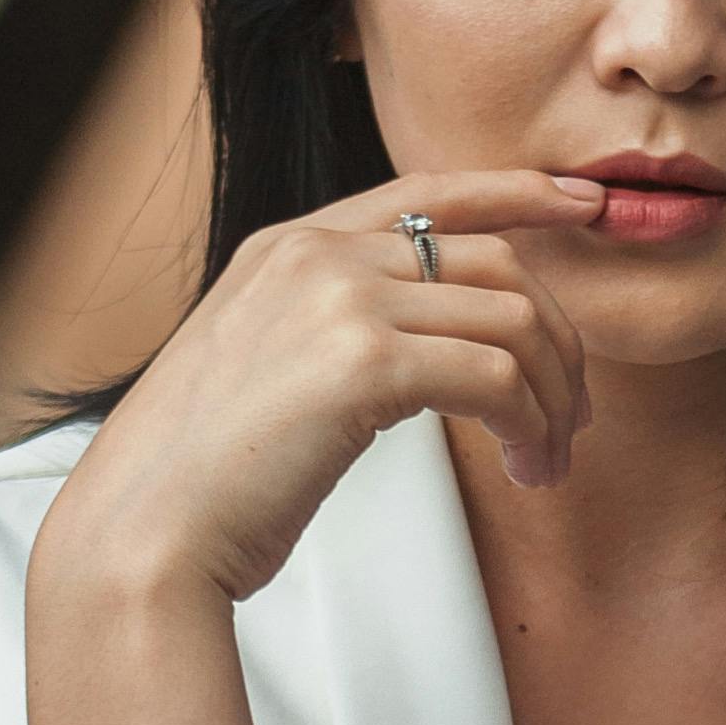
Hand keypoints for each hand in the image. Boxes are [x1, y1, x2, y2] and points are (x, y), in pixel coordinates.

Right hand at [40, 167, 608, 605]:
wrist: (143, 534)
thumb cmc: (203, 482)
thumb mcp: (263, 368)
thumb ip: (332, 330)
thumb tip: (428, 350)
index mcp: (287, 247)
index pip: (427, 192)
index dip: (517, 191)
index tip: (582, 204)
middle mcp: (316, 255)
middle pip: (494, 263)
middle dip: (556, 340)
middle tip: (573, 415)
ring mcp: (339, 300)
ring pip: (511, 321)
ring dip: (552, 400)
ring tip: (548, 462)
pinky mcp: (363, 363)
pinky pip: (497, 377)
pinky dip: (530, 426)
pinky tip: (525, 468)